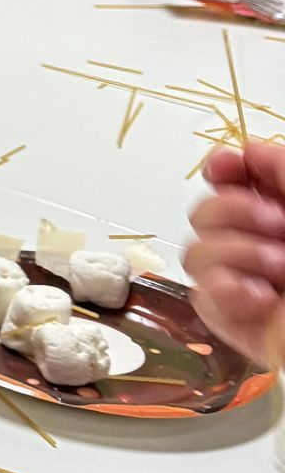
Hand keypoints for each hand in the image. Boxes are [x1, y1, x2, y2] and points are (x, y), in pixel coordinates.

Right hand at [182, 140, 284, 358]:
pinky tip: (262, 299)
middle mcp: (262, 245)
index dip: (222, 169)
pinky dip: (228, 291)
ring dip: (238, 255)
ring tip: (278, 273)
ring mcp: (244, 283)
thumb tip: (250, 151)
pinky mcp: (233, 320)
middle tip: (278, 228)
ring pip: (196, 252)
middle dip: (234, 212)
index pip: (235, 181)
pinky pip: (201, 294)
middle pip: (203, 211)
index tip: (226, 167)